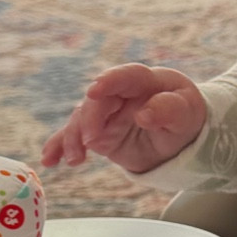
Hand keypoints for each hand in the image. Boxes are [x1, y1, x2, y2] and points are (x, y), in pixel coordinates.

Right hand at [41, 64, 206, 174]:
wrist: (179, 137)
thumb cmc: (185, 117)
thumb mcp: (187, 114)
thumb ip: (169, 110)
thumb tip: (144, 114)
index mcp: (145, 81)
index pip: (126, 76)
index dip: (109, 81)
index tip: (94, 91)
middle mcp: (120, 93)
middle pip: (98, 101)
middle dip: (89, 119)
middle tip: (90, 141)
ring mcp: (105, 113)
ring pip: (81, 119)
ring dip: (73, 138)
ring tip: (74, 159)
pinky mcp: (96, 132)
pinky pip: (75, 136)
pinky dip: (60, 146)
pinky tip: (49, 160)